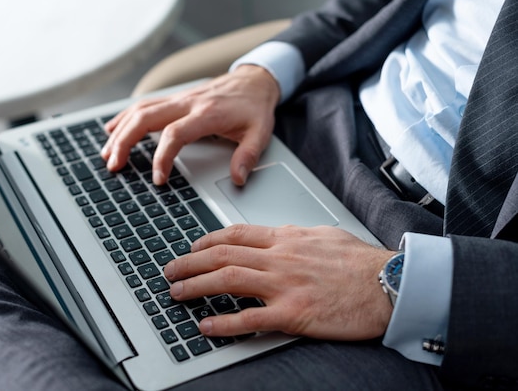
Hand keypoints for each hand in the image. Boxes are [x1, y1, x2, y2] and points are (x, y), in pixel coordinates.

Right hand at [101, 65, 279, 185]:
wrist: (255, 80)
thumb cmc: (254, 107)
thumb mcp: (260, 133)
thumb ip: (248, 156)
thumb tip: (238, 178)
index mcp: (207, 113)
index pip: (175, 134)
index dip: (162, 157)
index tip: (158, 179)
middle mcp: (188, 103)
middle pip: (146, 118)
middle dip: (125, 142)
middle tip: (114, 165)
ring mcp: (178, 98)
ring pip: (140, 110)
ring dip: (120, 131)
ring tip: (107, 153)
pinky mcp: (174, 98)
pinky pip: (144, 105)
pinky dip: (125, 117)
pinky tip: (112, 129)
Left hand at [163, 224, 394, 340]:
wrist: (389, 284)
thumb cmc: (361, 262)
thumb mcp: (324, 236)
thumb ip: (295, 236)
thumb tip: (278, 236)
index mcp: (286, 238)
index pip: (236, 234)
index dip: (207, 241)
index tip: (192, 247)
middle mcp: (279, 258)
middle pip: (222, 255)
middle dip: (189, 262)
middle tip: (170, 270)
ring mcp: (284, 285)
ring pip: (228, 280)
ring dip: (196, 286)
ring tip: (176, 292)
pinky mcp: (293, 314)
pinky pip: (249, 318)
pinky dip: (223, 323)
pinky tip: (206, 326)